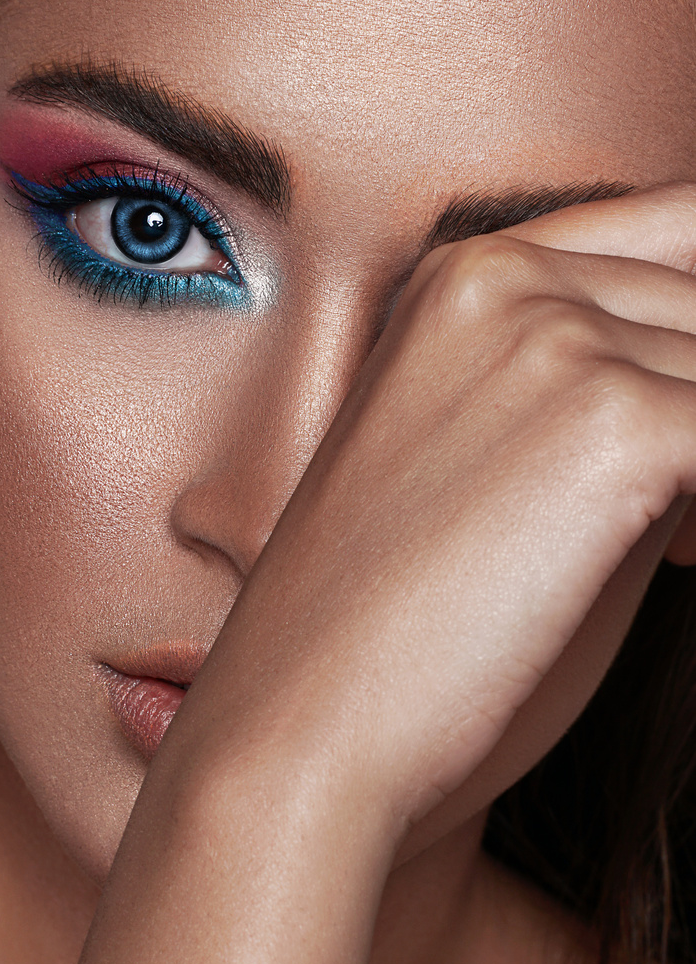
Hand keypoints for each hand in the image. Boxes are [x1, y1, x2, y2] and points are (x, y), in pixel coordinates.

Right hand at [79, 182, 695, 963]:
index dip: (686, 342)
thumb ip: (610, 393)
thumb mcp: (497, 462)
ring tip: (675, 543)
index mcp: (463, 276)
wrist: (306, 719)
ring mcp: (552, 336)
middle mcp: (503, 274)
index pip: (669, 243)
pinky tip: (675, 566)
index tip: (676, 439)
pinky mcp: (611, 421)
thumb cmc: (400, 617)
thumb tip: (695, 394)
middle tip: (679, 514)